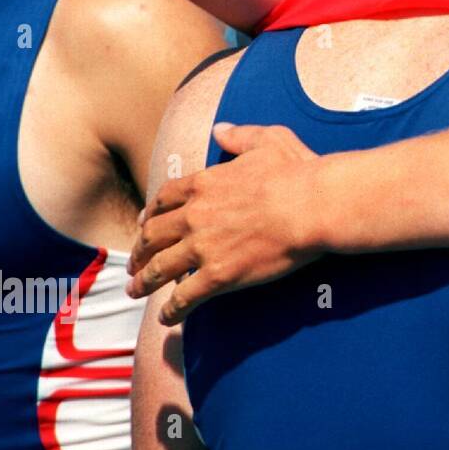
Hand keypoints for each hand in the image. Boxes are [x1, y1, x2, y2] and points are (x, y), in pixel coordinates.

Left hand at [126, 123, 322, 324]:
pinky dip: (173, 311)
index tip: (145, 222)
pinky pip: (186, 297)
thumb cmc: (297, 173)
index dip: (151, 213)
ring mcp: (203, 247)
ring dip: (144, 282)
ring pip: (161, 268)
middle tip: (135, 263)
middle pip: (153, 236)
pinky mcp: (219, 275)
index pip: (165, 200)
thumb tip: (220, 130)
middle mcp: (195, 216)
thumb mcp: (268, 140)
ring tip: (136, 291)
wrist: (314, 205)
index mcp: (204, 184)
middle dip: (140, 251)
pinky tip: (168, 319)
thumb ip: (240, 135)